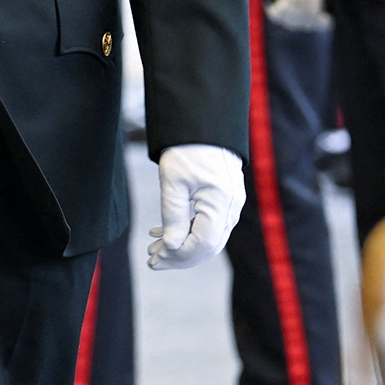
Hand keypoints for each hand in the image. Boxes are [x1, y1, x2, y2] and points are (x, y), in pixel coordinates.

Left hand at [146, 142, 244, 270]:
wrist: (204, 124)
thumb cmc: (187, 149)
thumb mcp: (172, 182)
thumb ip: (172, 216)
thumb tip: (170, 248)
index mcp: (220, 201)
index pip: (203, 244)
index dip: (179, 256)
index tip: (155, 258)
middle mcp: (232, 207)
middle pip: (208, 246)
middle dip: (179, 257)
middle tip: (152, 261)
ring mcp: (232, 205)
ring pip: (209, 238)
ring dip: (181, 246)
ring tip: (153, 249)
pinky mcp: (226, 200)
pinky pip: (210, 226)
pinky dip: (188, 233)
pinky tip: (162, 233)